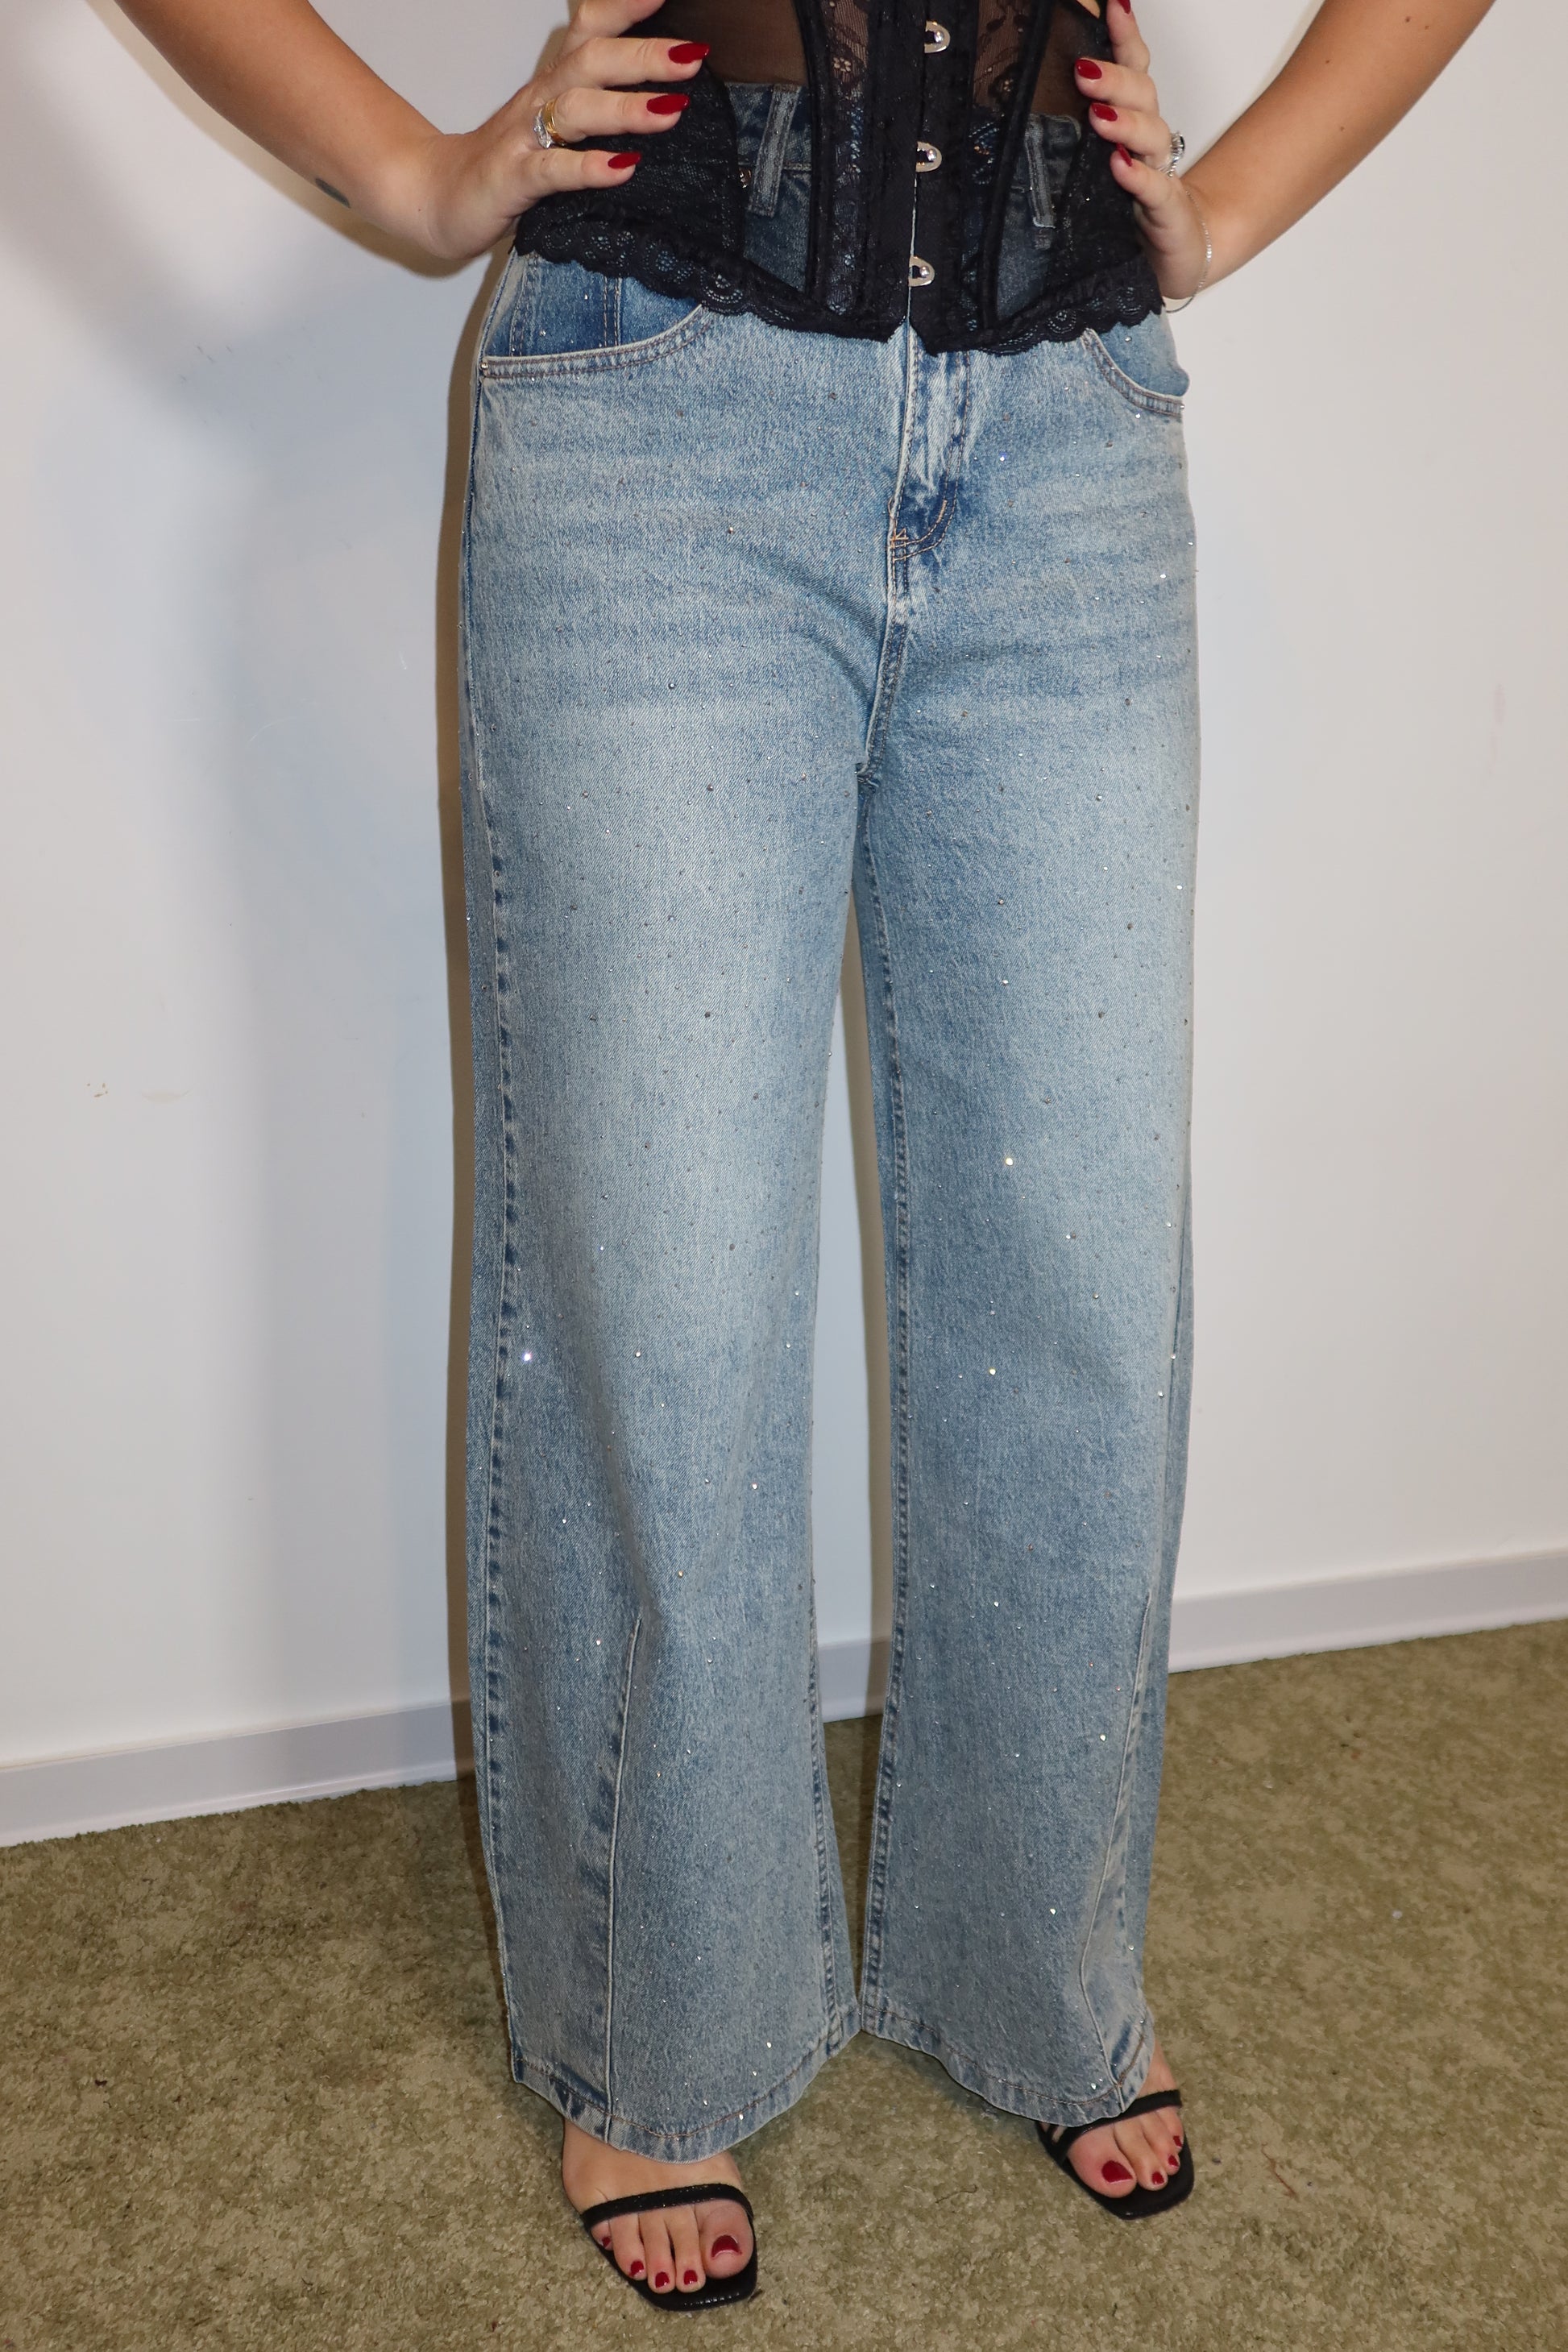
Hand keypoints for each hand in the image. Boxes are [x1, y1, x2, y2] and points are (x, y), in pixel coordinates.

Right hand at [388, 0, 705, 263]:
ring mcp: (524, 138)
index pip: (591, 28)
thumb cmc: (507, 163)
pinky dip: (589, 168)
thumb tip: (664, 100)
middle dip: (643, 55)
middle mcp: (540, 99)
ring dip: (625, 107)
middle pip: (592, 60)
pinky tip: (623, 168)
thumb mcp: (556, 125)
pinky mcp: (513, 180)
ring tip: (670, 110)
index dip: (626, 6)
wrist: (436, 197)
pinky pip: (553, 171)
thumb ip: (599, 106)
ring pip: (576, 109)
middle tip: (692, 55)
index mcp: (554, 82)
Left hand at [1076, 0, 1209, 301]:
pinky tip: (1120, 165)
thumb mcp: (1093, 162)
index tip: (1113, 4)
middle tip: (1083, 71)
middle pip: (1142, 94)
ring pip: (1151, 135)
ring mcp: (1159, 173)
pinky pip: (1154, 189)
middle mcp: (1149, 140)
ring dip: (1126, 122)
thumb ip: (1078, 127)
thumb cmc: (1128, 206)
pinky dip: (1137, 176)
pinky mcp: (1165, 210)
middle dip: (1115, 79)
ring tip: (1099, 116)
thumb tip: (1032, 90)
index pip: (1132, 69)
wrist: (1173, 253)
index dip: (1124, 35)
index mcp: (1133, 121)